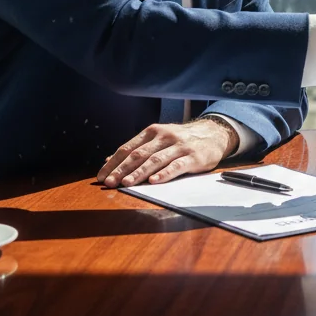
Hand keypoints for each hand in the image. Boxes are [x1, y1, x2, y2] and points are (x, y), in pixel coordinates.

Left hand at [97, 119, 238, 187]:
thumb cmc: (182, 140)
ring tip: (127, 183)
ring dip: (139, 173)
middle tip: (109, 183)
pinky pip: (176, 166)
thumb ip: (137, 148)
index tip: (101, 176)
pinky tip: (154, 181)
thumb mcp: (159, 139)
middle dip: (122, 170)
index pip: (128, 148)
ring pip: (155, 160)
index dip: (113, 163)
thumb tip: (109, 160)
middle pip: (139, 154)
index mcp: (153, 132)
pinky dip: (164, 174)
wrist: (214, 134)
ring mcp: (179, 146)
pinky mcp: (193, 157)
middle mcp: (165, 136)